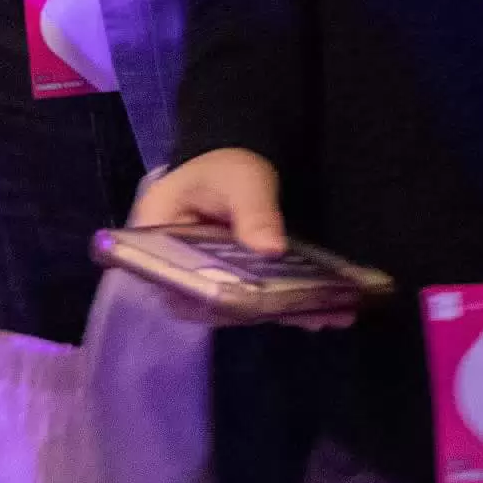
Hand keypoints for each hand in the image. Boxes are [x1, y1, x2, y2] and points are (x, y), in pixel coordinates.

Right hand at [126, 149, 350, 329]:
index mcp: (156, 234)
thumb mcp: (241, 180)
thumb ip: (253, 211)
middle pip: (208, 298)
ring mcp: (203, 280)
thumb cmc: (225, 167)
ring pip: (237, 306)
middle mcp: (174, 267)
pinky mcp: (229, 286)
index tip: (251, 302)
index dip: (208, 294)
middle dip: (258, 308)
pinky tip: (324, 313)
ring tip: (327, 315)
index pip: (171, 275)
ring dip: (279, 312)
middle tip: (305, 312)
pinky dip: (285, 308)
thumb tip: (271, 249)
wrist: (236, 168)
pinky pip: (255, 303)